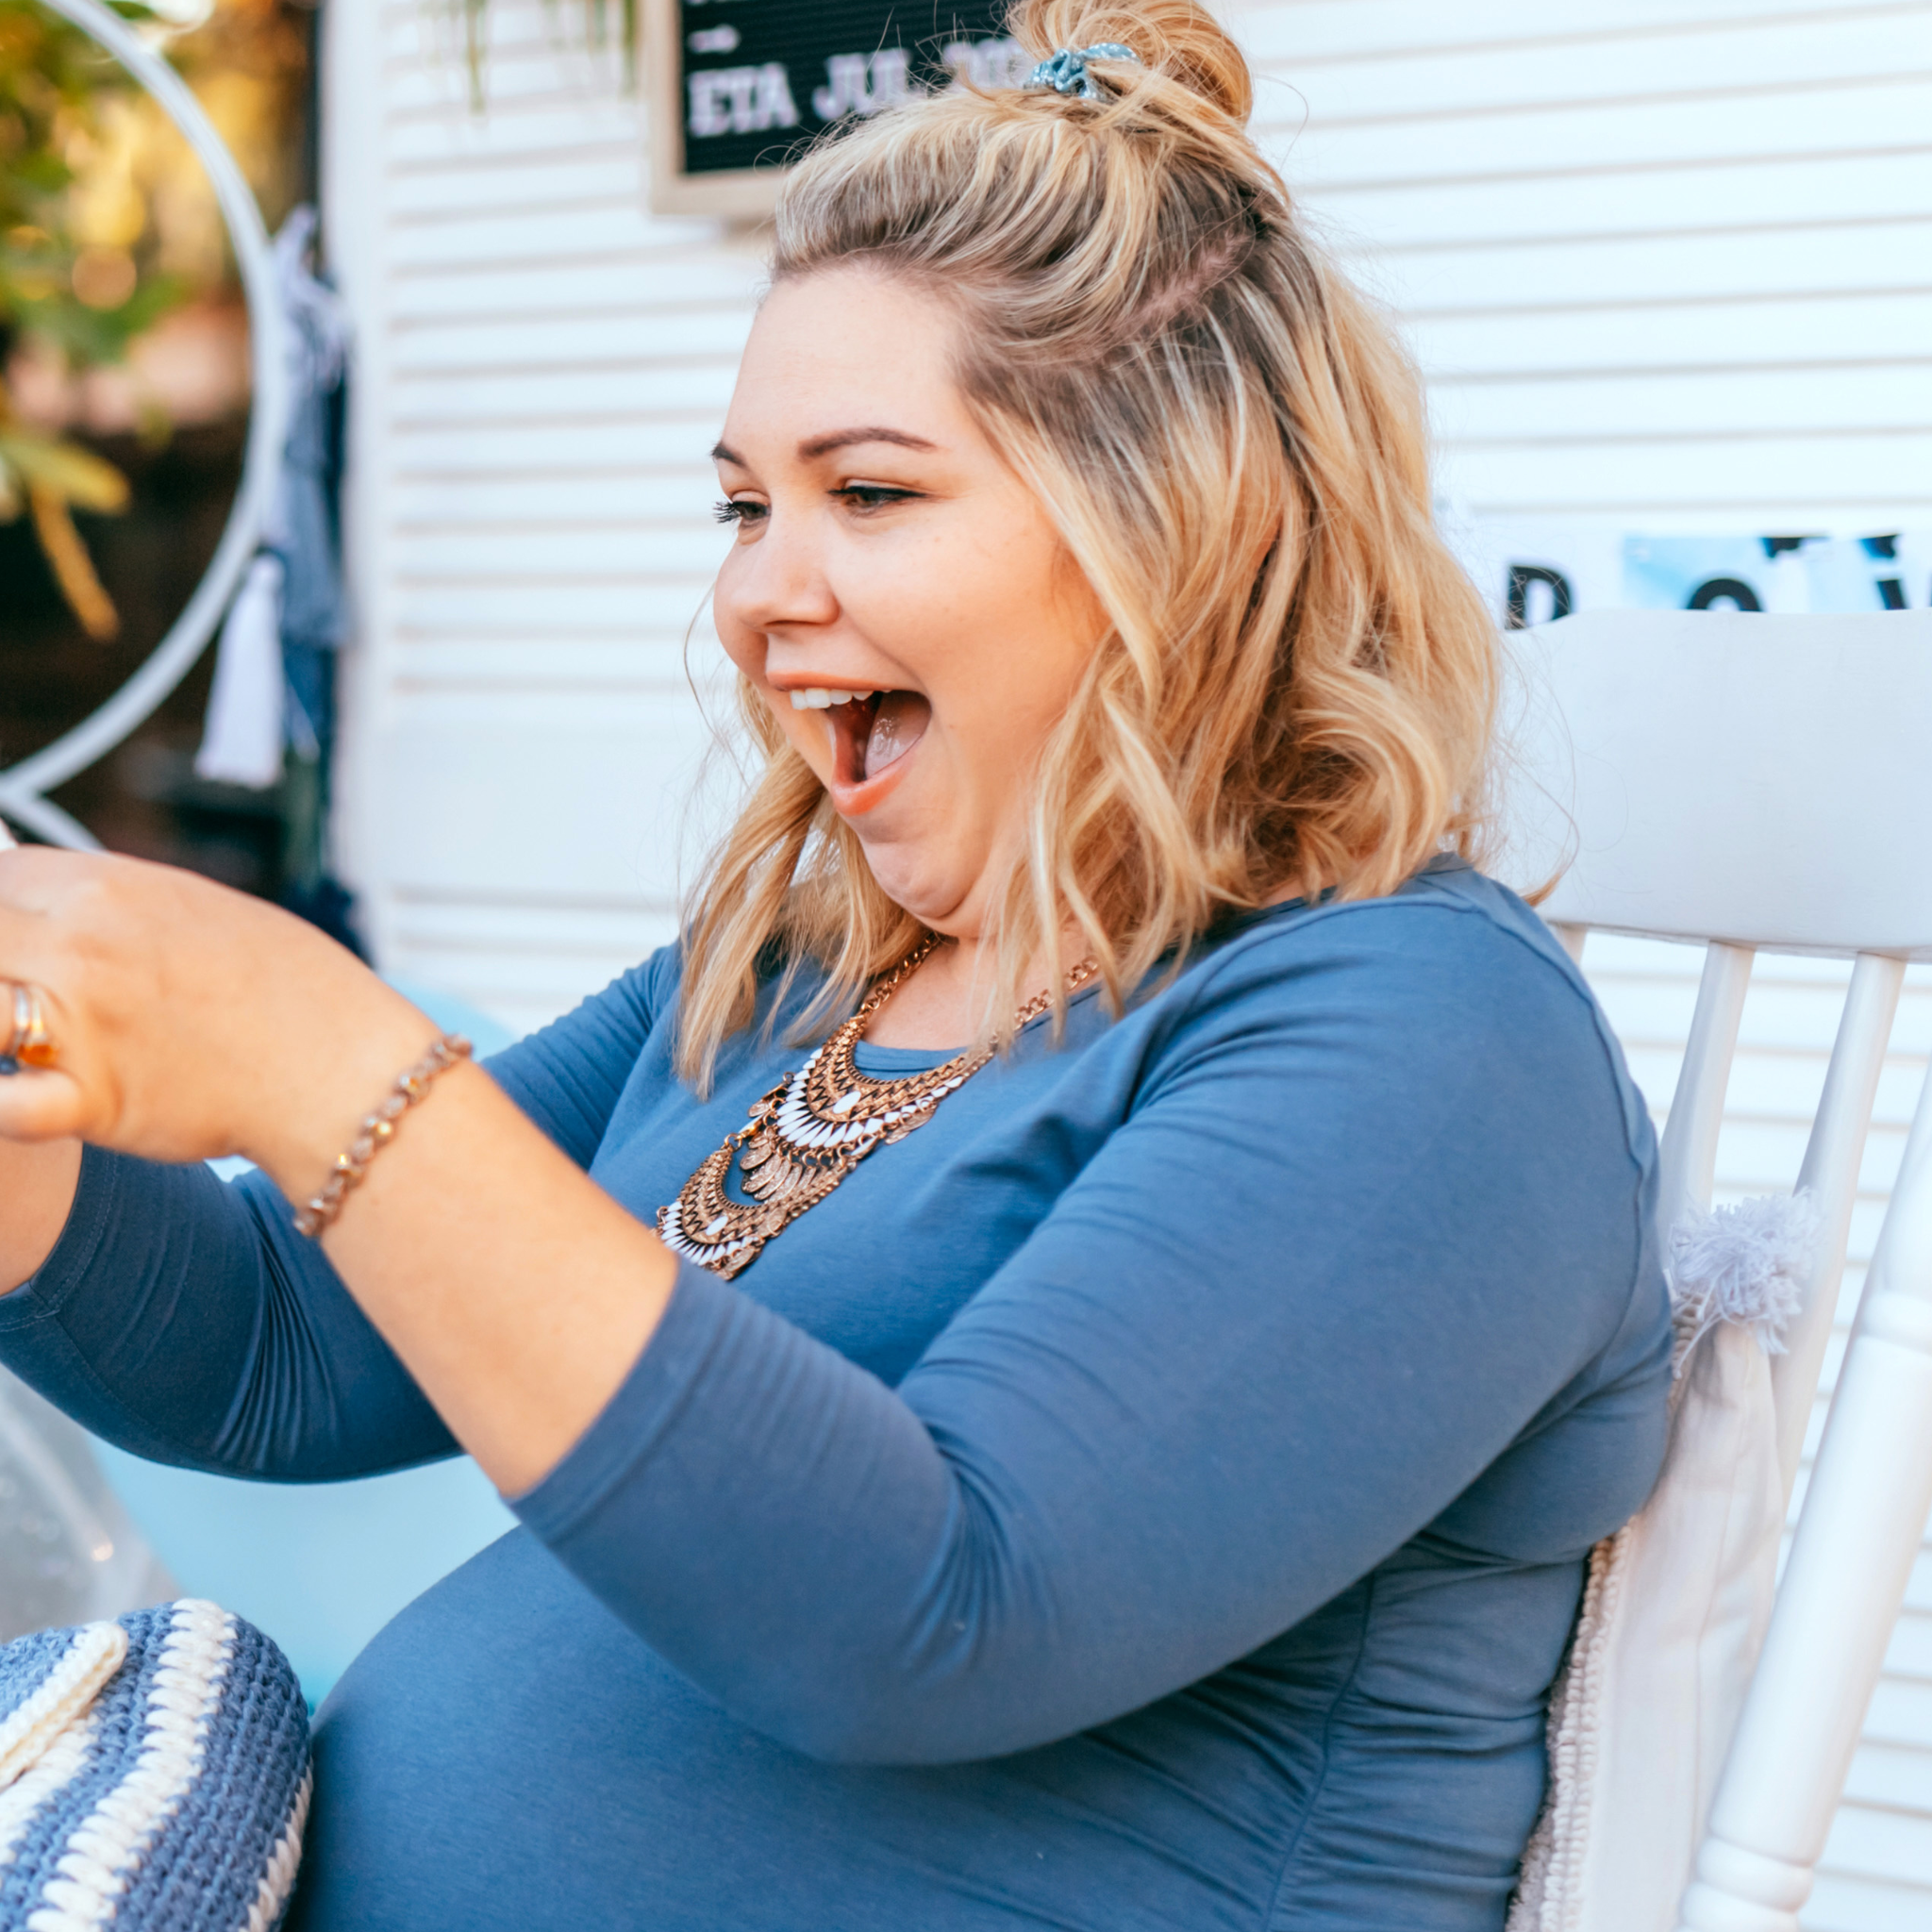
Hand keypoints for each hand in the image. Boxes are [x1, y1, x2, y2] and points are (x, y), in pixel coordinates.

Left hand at [0, 847, 435, 1192]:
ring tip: (27, 1045)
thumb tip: (63, 905)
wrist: (344, 1068)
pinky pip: (1, 1108)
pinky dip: (1, 1106)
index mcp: (107, 889)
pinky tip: (17, 1100)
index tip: (14, 939)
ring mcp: (80, 1021)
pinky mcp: (91, 1099)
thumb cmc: (295, 994)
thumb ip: (119, 907)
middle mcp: (80, 945)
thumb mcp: (201, 913)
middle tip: (24, 999)